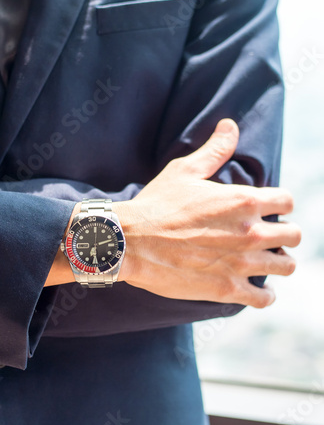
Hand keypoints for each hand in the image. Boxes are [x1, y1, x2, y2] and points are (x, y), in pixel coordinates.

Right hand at [115, 119, 300, 307]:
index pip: (287, 201)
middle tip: (266, 236)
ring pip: (286, 266)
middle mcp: (251, 233)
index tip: (268, 210)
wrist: (130, 242)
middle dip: (283, 234)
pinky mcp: (227, 289)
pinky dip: (264, 295)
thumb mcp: (184, 171)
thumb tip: (230, 125)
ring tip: (263, 261)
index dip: (278, 205)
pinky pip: (265, 298)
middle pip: (294, 235)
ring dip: (278, 262)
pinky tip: (255, 289)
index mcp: (244, 201)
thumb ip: (214, 150)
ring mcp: (241, 264)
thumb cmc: (156, 205)